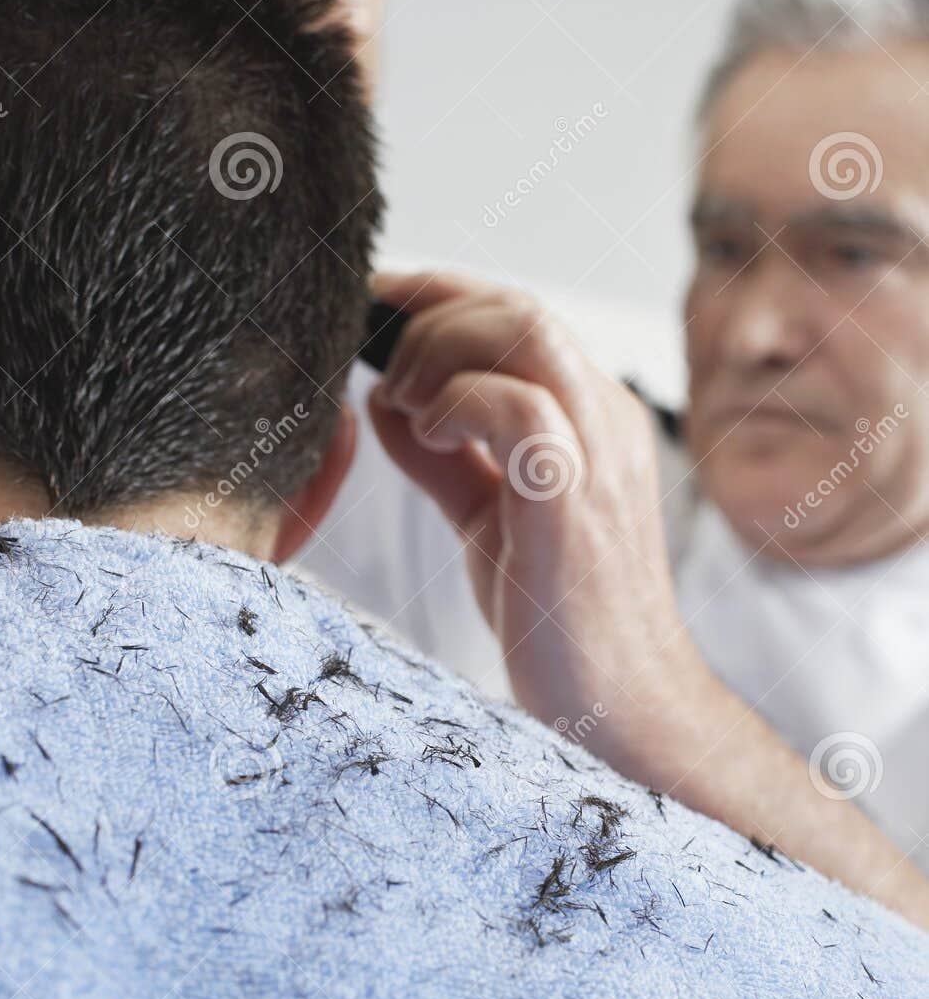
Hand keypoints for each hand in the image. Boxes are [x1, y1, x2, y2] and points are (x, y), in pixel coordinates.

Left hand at [368, 270, 706, 775]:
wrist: (623, 703)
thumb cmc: (560, 617)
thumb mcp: (489, 518)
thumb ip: (444, 458)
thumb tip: (386, 402)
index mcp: (591, 417)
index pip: (518, 313)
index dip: (440, 295)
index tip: (376, 308)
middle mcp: (605, 419)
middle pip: (518, 306)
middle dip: (431, 314)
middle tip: (380, 366)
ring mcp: (598, 454)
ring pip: (526, 331)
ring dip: (441, 352)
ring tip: (406, 403)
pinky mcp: (575, 501)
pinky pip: (521, 408)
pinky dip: (460, 405)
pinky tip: (430, 438)